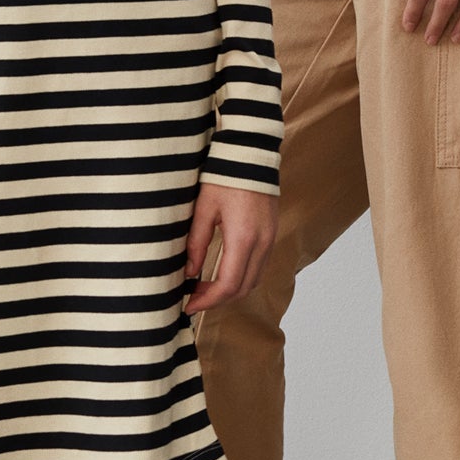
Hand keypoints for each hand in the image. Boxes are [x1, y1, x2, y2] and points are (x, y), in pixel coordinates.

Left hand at [186, 182, 278, 312]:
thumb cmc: (223, 177)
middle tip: (193, 298)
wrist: (251, 154)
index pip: (228, 285)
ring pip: (253, 280)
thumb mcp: (203, 209)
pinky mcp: (271, 234)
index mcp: (243, 238)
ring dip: (230, 290)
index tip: (189, 305)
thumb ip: (196, 243)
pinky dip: (241, 277)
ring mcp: (270, 239)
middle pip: (243, 288)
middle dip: (218, 300)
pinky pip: (259, 266)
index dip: (208, 301)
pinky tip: (222, 272)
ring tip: (205, 287)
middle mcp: (262, 243)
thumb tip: (189, 273)